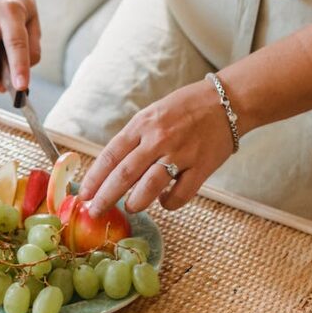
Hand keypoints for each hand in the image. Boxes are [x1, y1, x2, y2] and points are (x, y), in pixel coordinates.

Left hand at [79, 80, 233, 215]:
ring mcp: (181, 153)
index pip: (110, 155)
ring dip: (135, 203)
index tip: (83, 194)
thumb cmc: (185, 108)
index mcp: (142, 124)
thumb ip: (134, 139)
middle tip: (95, 211)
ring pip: (149, 187)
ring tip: (129, 207)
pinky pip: (180, 194)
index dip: (94, 178)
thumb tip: (111, 169)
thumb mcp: (152, 115)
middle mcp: (158, 139)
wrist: (228, 101)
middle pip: (124, 175)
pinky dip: (168, 203)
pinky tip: (164, 201)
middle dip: (105, 197)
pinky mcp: (201, 167)